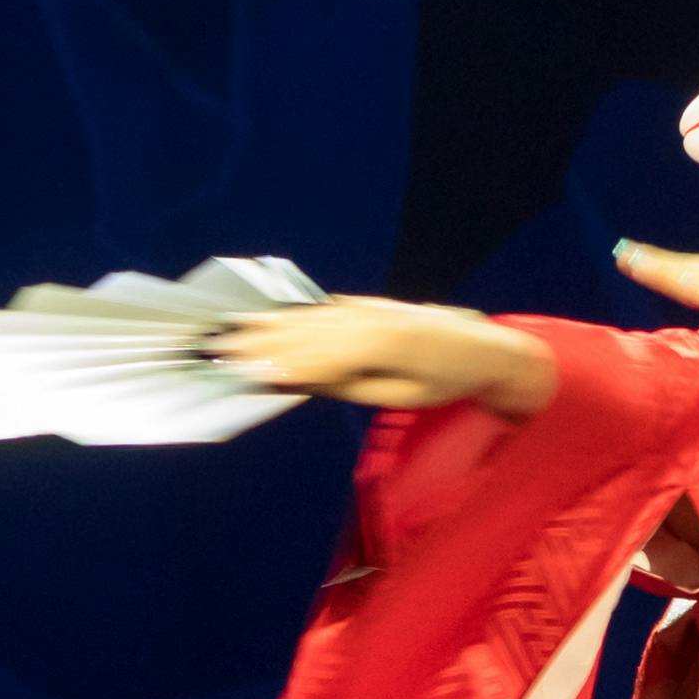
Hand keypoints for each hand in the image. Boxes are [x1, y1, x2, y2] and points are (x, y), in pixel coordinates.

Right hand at [211, 297, 554, 417]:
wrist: (481, 347)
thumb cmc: (444, 380)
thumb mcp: (400, 394)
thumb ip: (348, 384)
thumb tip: (301, 379)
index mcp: (381, 343)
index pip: (319, 357)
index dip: (280, 363)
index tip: (245, 369)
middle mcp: (369, 316)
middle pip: (305, 332)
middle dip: (261, 342)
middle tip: (217, 350)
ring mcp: (366, 307)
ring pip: (308, 318)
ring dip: (268, 325)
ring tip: (230, 330)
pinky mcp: (364, 304)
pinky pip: (319, 309)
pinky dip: (291, 314)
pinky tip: (266, 316)